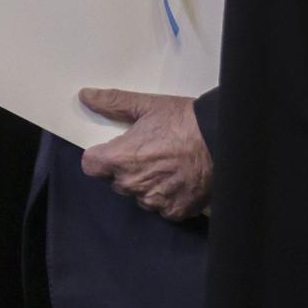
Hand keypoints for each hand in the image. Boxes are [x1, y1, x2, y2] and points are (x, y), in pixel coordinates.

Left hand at [77, 89, 211, 221]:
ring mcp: (154, 201)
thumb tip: (85, 96)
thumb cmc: (183, 120)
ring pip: (138, 196)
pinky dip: (167, 197)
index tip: (113, 149)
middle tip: (147, 153)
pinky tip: (178, 181)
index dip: (100, 156)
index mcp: (121, 158)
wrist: (222, 139)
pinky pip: (161, 208)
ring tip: (166, 167)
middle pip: (115, 181)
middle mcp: (133, 184)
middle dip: (125, 169)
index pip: (91, 165)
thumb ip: (112, 102)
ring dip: (146, 185)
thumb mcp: (146, 105)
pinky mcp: (175, 211)